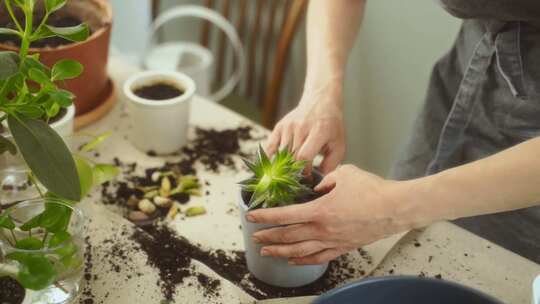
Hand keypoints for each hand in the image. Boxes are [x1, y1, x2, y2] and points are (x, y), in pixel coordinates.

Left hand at [246, 165, 417, 264]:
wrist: (396, 207)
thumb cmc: (372, 189)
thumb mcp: (344, 174)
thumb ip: (325, 180)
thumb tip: (316, 186)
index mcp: (320, 210)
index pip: (285, 215)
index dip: (265, 216)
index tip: (251, 217)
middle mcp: (323, 229)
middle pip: (288, 236)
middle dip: (268, 237)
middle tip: (255, 237)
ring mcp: (333, 241)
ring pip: (300, 251)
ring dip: (281, 252)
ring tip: (267, 252)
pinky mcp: (343, 247)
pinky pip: (319, 258)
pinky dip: (304, 261)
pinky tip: (294, 261)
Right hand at [265, 87, 345, 173]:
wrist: (320, 102)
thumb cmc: (331, 127)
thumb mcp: (339, 144)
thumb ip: (331, 164)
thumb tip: (318, 180)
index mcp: (319, 131)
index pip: (304, 156)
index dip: (304, 171)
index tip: (308, 178)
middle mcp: (302, 127)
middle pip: (292, 156)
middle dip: (294, 171)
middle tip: (298, 180)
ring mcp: (289, 126)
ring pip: (282, 153)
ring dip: (284, 166)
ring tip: (289, 175)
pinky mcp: (280, 126)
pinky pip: (270, 146)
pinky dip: (269, 158)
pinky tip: (272, 168)